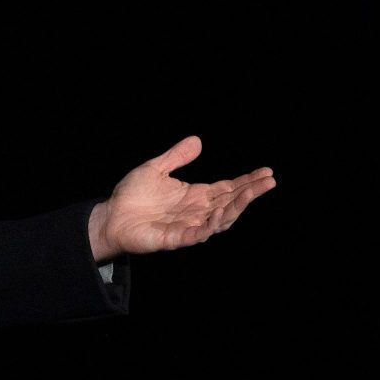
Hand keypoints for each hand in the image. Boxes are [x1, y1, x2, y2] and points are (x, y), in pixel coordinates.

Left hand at [88, 135, 274, 260]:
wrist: (110, 216)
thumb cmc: (132, 195)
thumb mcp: (155, 169)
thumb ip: (176, 157)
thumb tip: (198, 140)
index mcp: (195, 195)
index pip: (227, 188)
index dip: (247, 181)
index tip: (266, 172)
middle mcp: (196, 211)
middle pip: (230, 202)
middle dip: (250, 192)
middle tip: (269, 181)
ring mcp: (188, 226)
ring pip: (219, 220)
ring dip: (236, 208)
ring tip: (250, 194)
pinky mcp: (174, 238)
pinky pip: (196, 234)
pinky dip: (209, 226)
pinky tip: (219, 214)